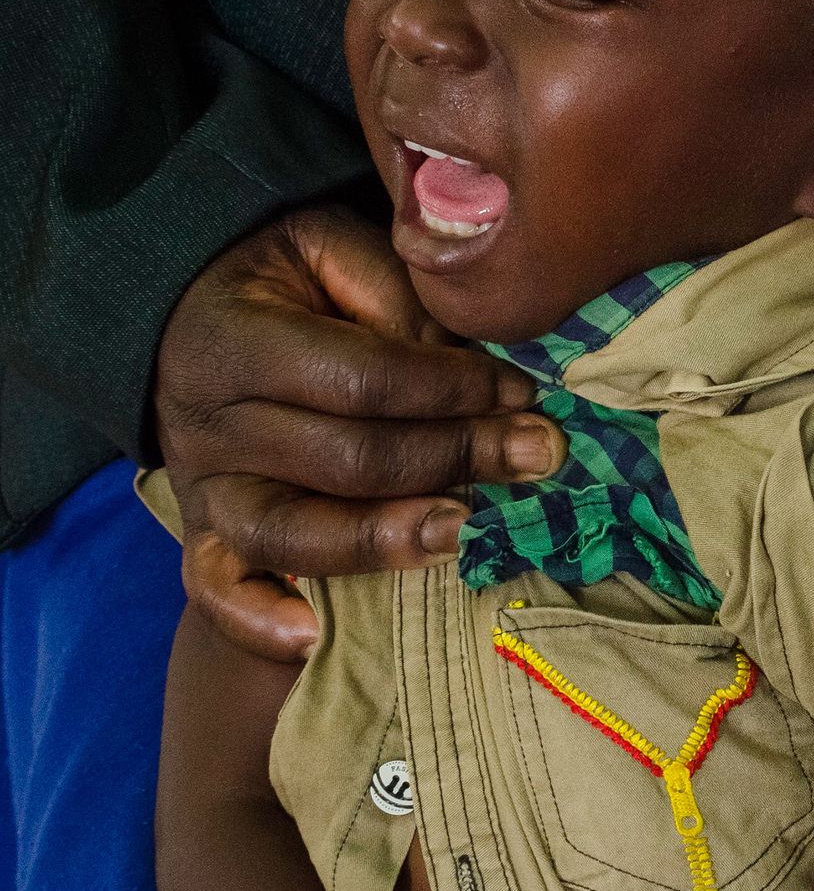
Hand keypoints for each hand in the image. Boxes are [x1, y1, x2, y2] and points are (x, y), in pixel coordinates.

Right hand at [155, 206, 564, 658]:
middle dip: (457, 458)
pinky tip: (313, 638)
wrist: (195, 316)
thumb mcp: (339, 252)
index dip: (452, 390)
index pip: (361, 379)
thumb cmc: (294, 284)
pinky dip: (258, 620)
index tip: (523, 394)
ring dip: (388, 539)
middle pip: (346, 460)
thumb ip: (402, 300)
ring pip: (292, 533)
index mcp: (236, 339)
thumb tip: (484, 367)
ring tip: (467, 534)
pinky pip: (218, 590)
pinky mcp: (206, 533)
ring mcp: (203, 487)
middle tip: (541, 455)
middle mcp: (209, 422)